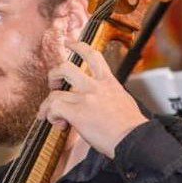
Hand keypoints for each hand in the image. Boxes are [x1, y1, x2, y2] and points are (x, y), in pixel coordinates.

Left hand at [37, 41, 147, 158]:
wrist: (134, 139)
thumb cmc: (132, 128)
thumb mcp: (124, 101)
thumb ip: (110, 97)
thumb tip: (100, 104)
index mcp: (109, 83)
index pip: (93, 55)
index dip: (78, 46)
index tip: (70, 43)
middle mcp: (96, 87)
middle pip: (66, 68)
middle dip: (54, 75)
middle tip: (53, 85)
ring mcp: (86, 99)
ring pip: (54, 93)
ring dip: (47, 104)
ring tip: (48, 113)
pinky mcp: (78, 113)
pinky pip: (54, 108)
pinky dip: (50, 116)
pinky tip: (58, 124)